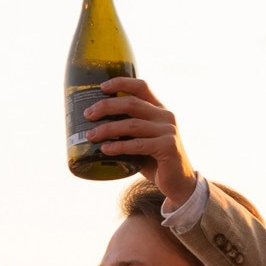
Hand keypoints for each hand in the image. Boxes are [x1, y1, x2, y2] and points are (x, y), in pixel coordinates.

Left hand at [81, 77, 197, 208]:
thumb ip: (126, 131)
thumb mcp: (141, 140)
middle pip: (132, 103)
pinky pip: (138, 145)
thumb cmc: (155, 160)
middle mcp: (165, 116)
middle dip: (107, 107)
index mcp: (159, 109)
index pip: (141, 87)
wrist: (178, 182)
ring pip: (132, 125)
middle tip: (88, 115)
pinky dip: (119, 146)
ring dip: (108, 129)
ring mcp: (168, 130)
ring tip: (90, 135)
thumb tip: (93, 128)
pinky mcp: (168, 147)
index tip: (101, 87)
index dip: (121, 83)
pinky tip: (106, 149)